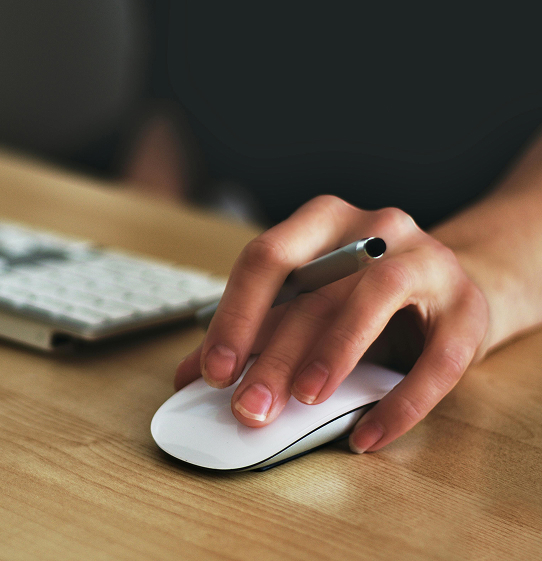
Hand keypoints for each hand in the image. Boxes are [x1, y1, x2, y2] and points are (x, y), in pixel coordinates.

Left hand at [174, 195, 488, 452]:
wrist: (449, 290)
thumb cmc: (361, 297)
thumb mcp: (305, 304)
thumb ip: (253, 333)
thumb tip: (189, 376)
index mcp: (321, 222)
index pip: (266, 258)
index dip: (235, 316)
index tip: (212, 372)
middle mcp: (374, 229)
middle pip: (315, 290)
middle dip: (276, 354)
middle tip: (249, 407)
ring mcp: (427, 261)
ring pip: (376, 298)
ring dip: (335, 352)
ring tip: (306, 400)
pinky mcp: (468, 308)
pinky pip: (437, 359)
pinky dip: (400, 402)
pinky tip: (367, 436)